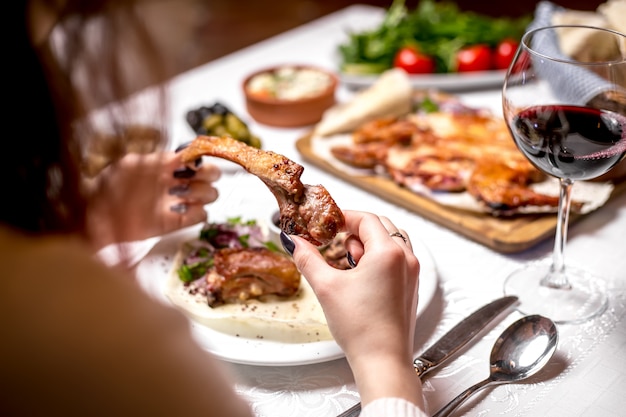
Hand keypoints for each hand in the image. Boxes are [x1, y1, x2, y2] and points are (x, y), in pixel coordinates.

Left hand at [85, 151, 219, 248]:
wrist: (95, 216)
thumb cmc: (107, 186)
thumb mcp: (131, 164)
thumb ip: (160, 159)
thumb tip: (186, 155)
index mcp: (166, 166)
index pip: (196, 158)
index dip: (201, 157)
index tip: (196, 160)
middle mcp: (175, 183)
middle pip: (209, 176)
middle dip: (208, 174)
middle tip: (196, 177)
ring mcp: (177, 203)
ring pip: (208, 195)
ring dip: (202, 193)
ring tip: (181, 195)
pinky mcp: (175, 223)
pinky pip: (200, 216)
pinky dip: (197, 212)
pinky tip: (181, 210)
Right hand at [287, 211, 422, 407]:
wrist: (383, 361)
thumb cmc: (361, 327)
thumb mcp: (327, 287)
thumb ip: (308, 259)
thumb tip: (294, 242)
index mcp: (388, 252)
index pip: (366, 218)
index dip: (344, 217)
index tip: (327, 224)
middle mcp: (406, 258)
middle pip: (381, 226)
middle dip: (356, 229)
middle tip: (334, 238)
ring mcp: (412, 273)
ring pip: (391, 241)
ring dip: (369, 242)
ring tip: (348, 258)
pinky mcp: (411, 287)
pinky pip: (397, 258)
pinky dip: (379, 257)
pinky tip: (360, 274)